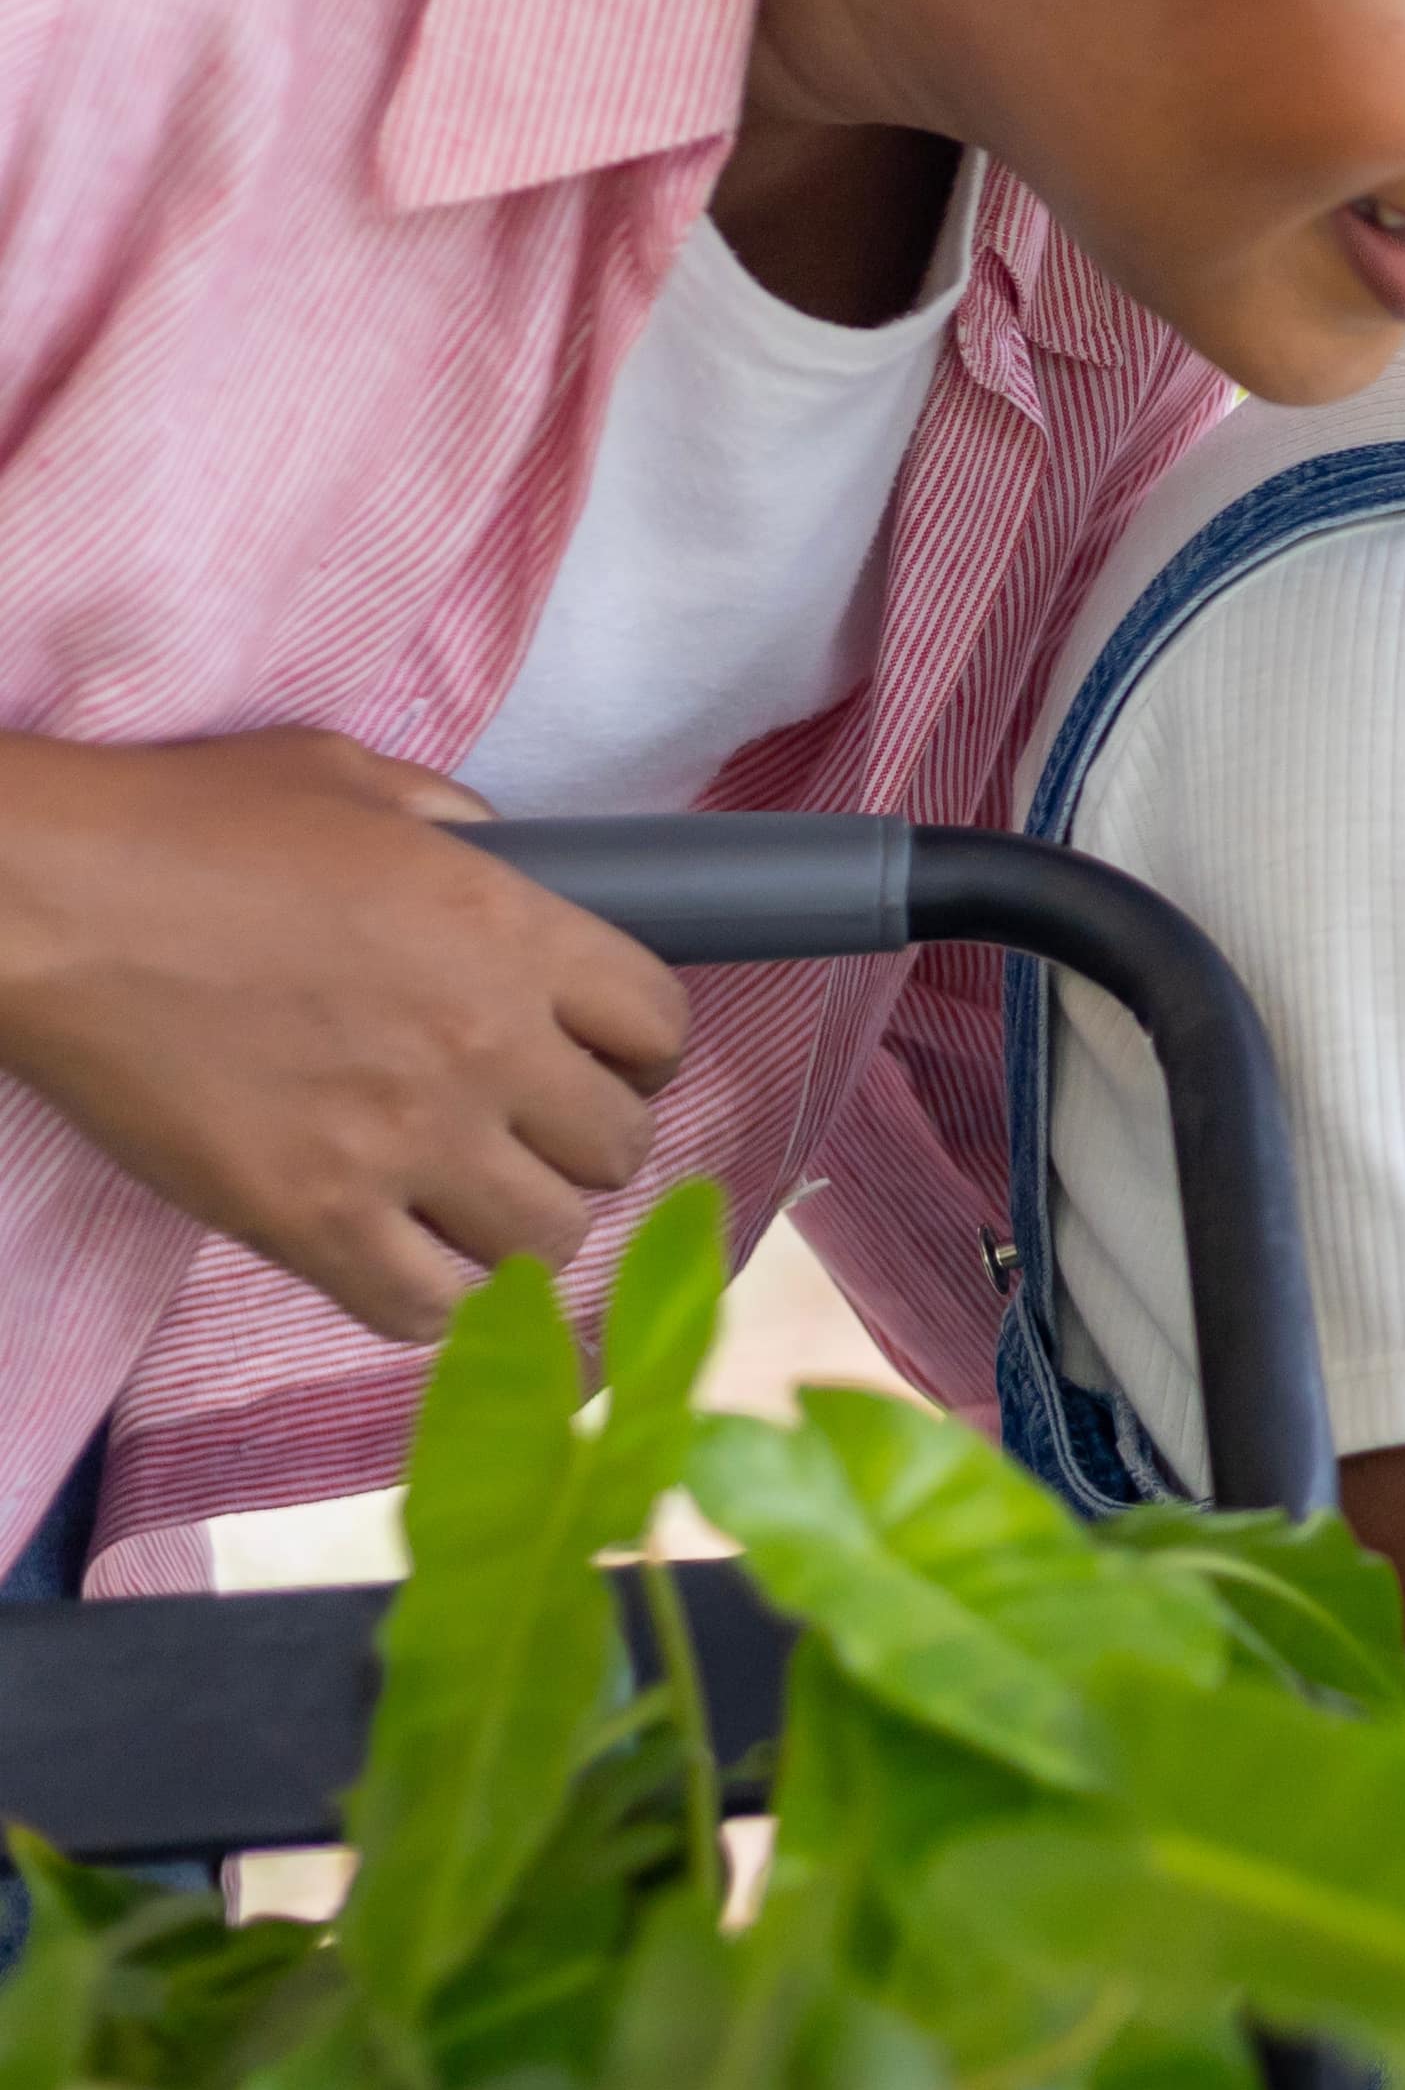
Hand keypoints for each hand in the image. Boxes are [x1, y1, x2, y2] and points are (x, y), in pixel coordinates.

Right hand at [0, 730, 691, 1341]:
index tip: (602, 1058)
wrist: (44, 902)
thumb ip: (455, 823)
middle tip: (530, 1134)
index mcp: (511, 931)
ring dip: (521, 1227)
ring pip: (544, 1240)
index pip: (659, 1025)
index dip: (639, 1049)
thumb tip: (506, 857)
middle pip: (618, 1146)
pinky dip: (433, 1300)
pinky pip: (425, 1309)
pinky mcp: (306, 1219)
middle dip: (585, 1143)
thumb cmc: (185, 827)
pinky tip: (405, 1260)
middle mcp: (482, 1044)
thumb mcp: (351, 779)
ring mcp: (399, 1142)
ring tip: (472, 1202)